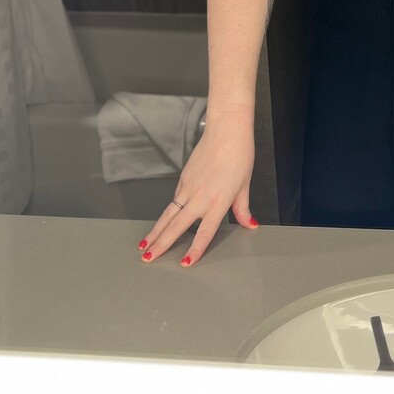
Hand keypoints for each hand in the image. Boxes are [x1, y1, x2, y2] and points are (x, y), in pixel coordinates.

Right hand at [137, 113, 256, 266]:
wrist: (227, 130)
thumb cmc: (240, 154)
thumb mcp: (245, 184)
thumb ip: (242, 208)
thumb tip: (249, 224)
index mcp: (218, 201)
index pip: (204, 232)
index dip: (195, 250)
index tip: (185, 263)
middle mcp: (200, 197)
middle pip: (176, 226)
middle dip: (160, 245)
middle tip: (148, 259)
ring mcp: (189, 187)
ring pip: (168, 214)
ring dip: (155, 231)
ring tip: (144, 246)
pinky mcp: (184, 178)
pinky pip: (174, 199)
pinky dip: (167, 213)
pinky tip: (163, 222)